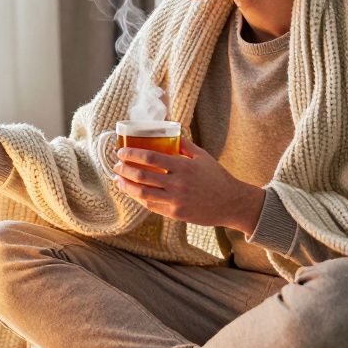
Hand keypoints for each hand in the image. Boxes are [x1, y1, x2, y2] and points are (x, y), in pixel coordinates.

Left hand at [111, 135, 264, 234]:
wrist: (231, 203)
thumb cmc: (216, 177)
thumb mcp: (202, 156)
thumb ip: (184, 145)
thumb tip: (168, 134)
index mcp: (183, 166)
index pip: (150, 157)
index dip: (132, 154)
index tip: (121, 152)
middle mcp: (177, 184)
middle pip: (142, 176)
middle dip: (124, 169)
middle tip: (116, 164)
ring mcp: (175, 200)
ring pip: (142, 193)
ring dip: (126, 186)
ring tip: (118, 179)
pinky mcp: (175, 214)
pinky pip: (151, 205)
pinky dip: (138, 197)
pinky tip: (132, 191)